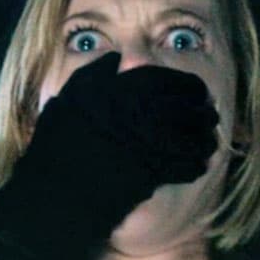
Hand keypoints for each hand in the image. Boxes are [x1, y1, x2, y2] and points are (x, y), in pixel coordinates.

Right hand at [0, 52, 218, 259]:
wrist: (48, 201)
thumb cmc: (51, 154)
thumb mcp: (63, 106)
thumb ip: (90, 77)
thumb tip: (116, 58)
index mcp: (112, 92)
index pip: (162, 79)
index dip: (186, 85)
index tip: (196, 91)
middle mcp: (128, 113)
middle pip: (182, 105)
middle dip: (201, 109)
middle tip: (211, 114)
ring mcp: (139, 143)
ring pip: (187, 134)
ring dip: (203, 136)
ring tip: (211, 140)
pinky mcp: (146, 173)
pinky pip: (182, 164)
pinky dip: (194, 164)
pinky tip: (199, 164)